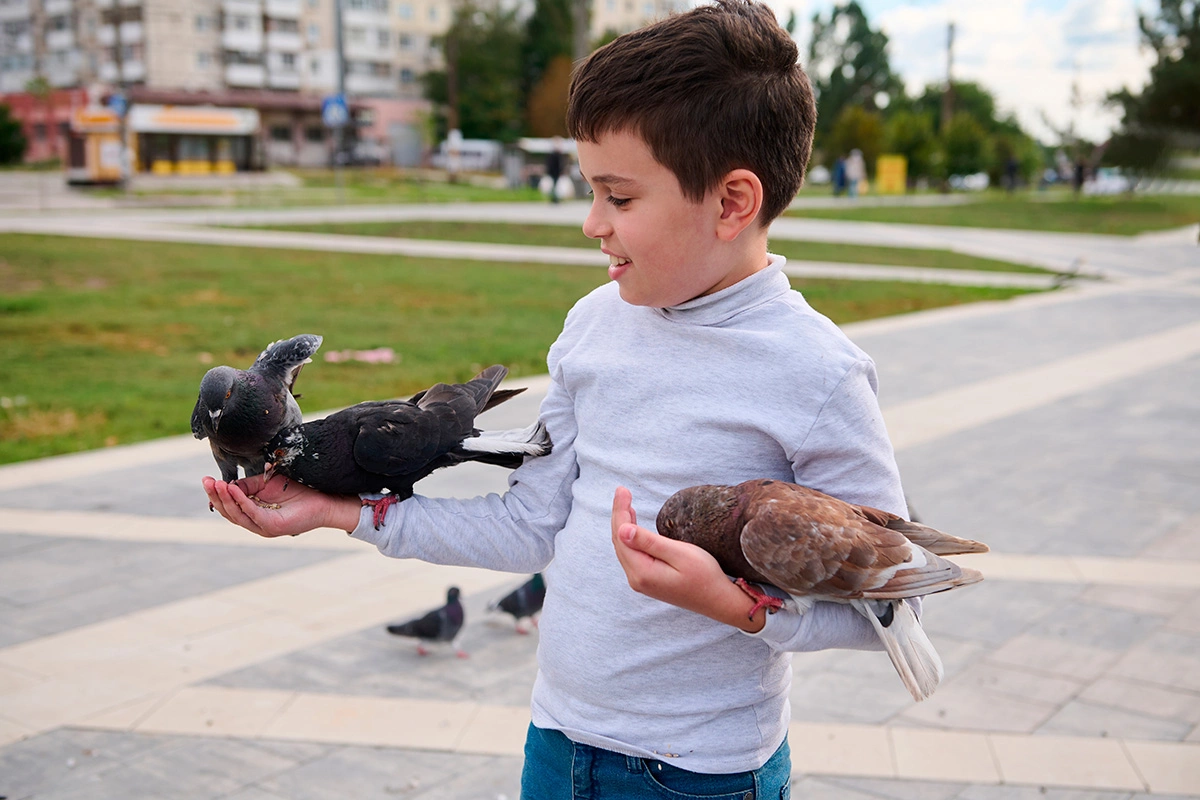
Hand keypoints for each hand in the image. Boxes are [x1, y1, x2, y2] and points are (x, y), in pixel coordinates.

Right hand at [202, 474, 361, 537]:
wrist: (325, 497)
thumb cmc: (299, 489)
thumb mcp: (267, 482)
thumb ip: (248, 485)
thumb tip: (228, 484)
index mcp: (254, 513)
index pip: (229, 506)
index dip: (216, 493)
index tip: (206, 479)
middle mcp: (257, 523)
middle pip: (229, 512)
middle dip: (216, 496)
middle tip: (206, 481)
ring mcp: (265, 527)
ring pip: (238, 515)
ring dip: (225, 499)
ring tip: (217, 485)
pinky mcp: (274, 526)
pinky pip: (253, 514)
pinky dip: (242, 502)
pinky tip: (233, 490)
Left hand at [610, 487, 765, 631]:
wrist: (718, 601)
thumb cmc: (705, 576)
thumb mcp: (680, 554)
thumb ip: (650, 542)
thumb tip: (622, 530)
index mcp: (642, 572)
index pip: (622, 536)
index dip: (620, 511)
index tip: (622, 490)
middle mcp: (636, 579)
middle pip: (620, 541)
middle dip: (619, 515)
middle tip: (622, 491)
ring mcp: (641, 581)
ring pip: (624, 548)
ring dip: (623, 525)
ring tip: (625, 503)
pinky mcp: (648, 580)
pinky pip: (632, 554)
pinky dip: (630, 537)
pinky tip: (633, 526)